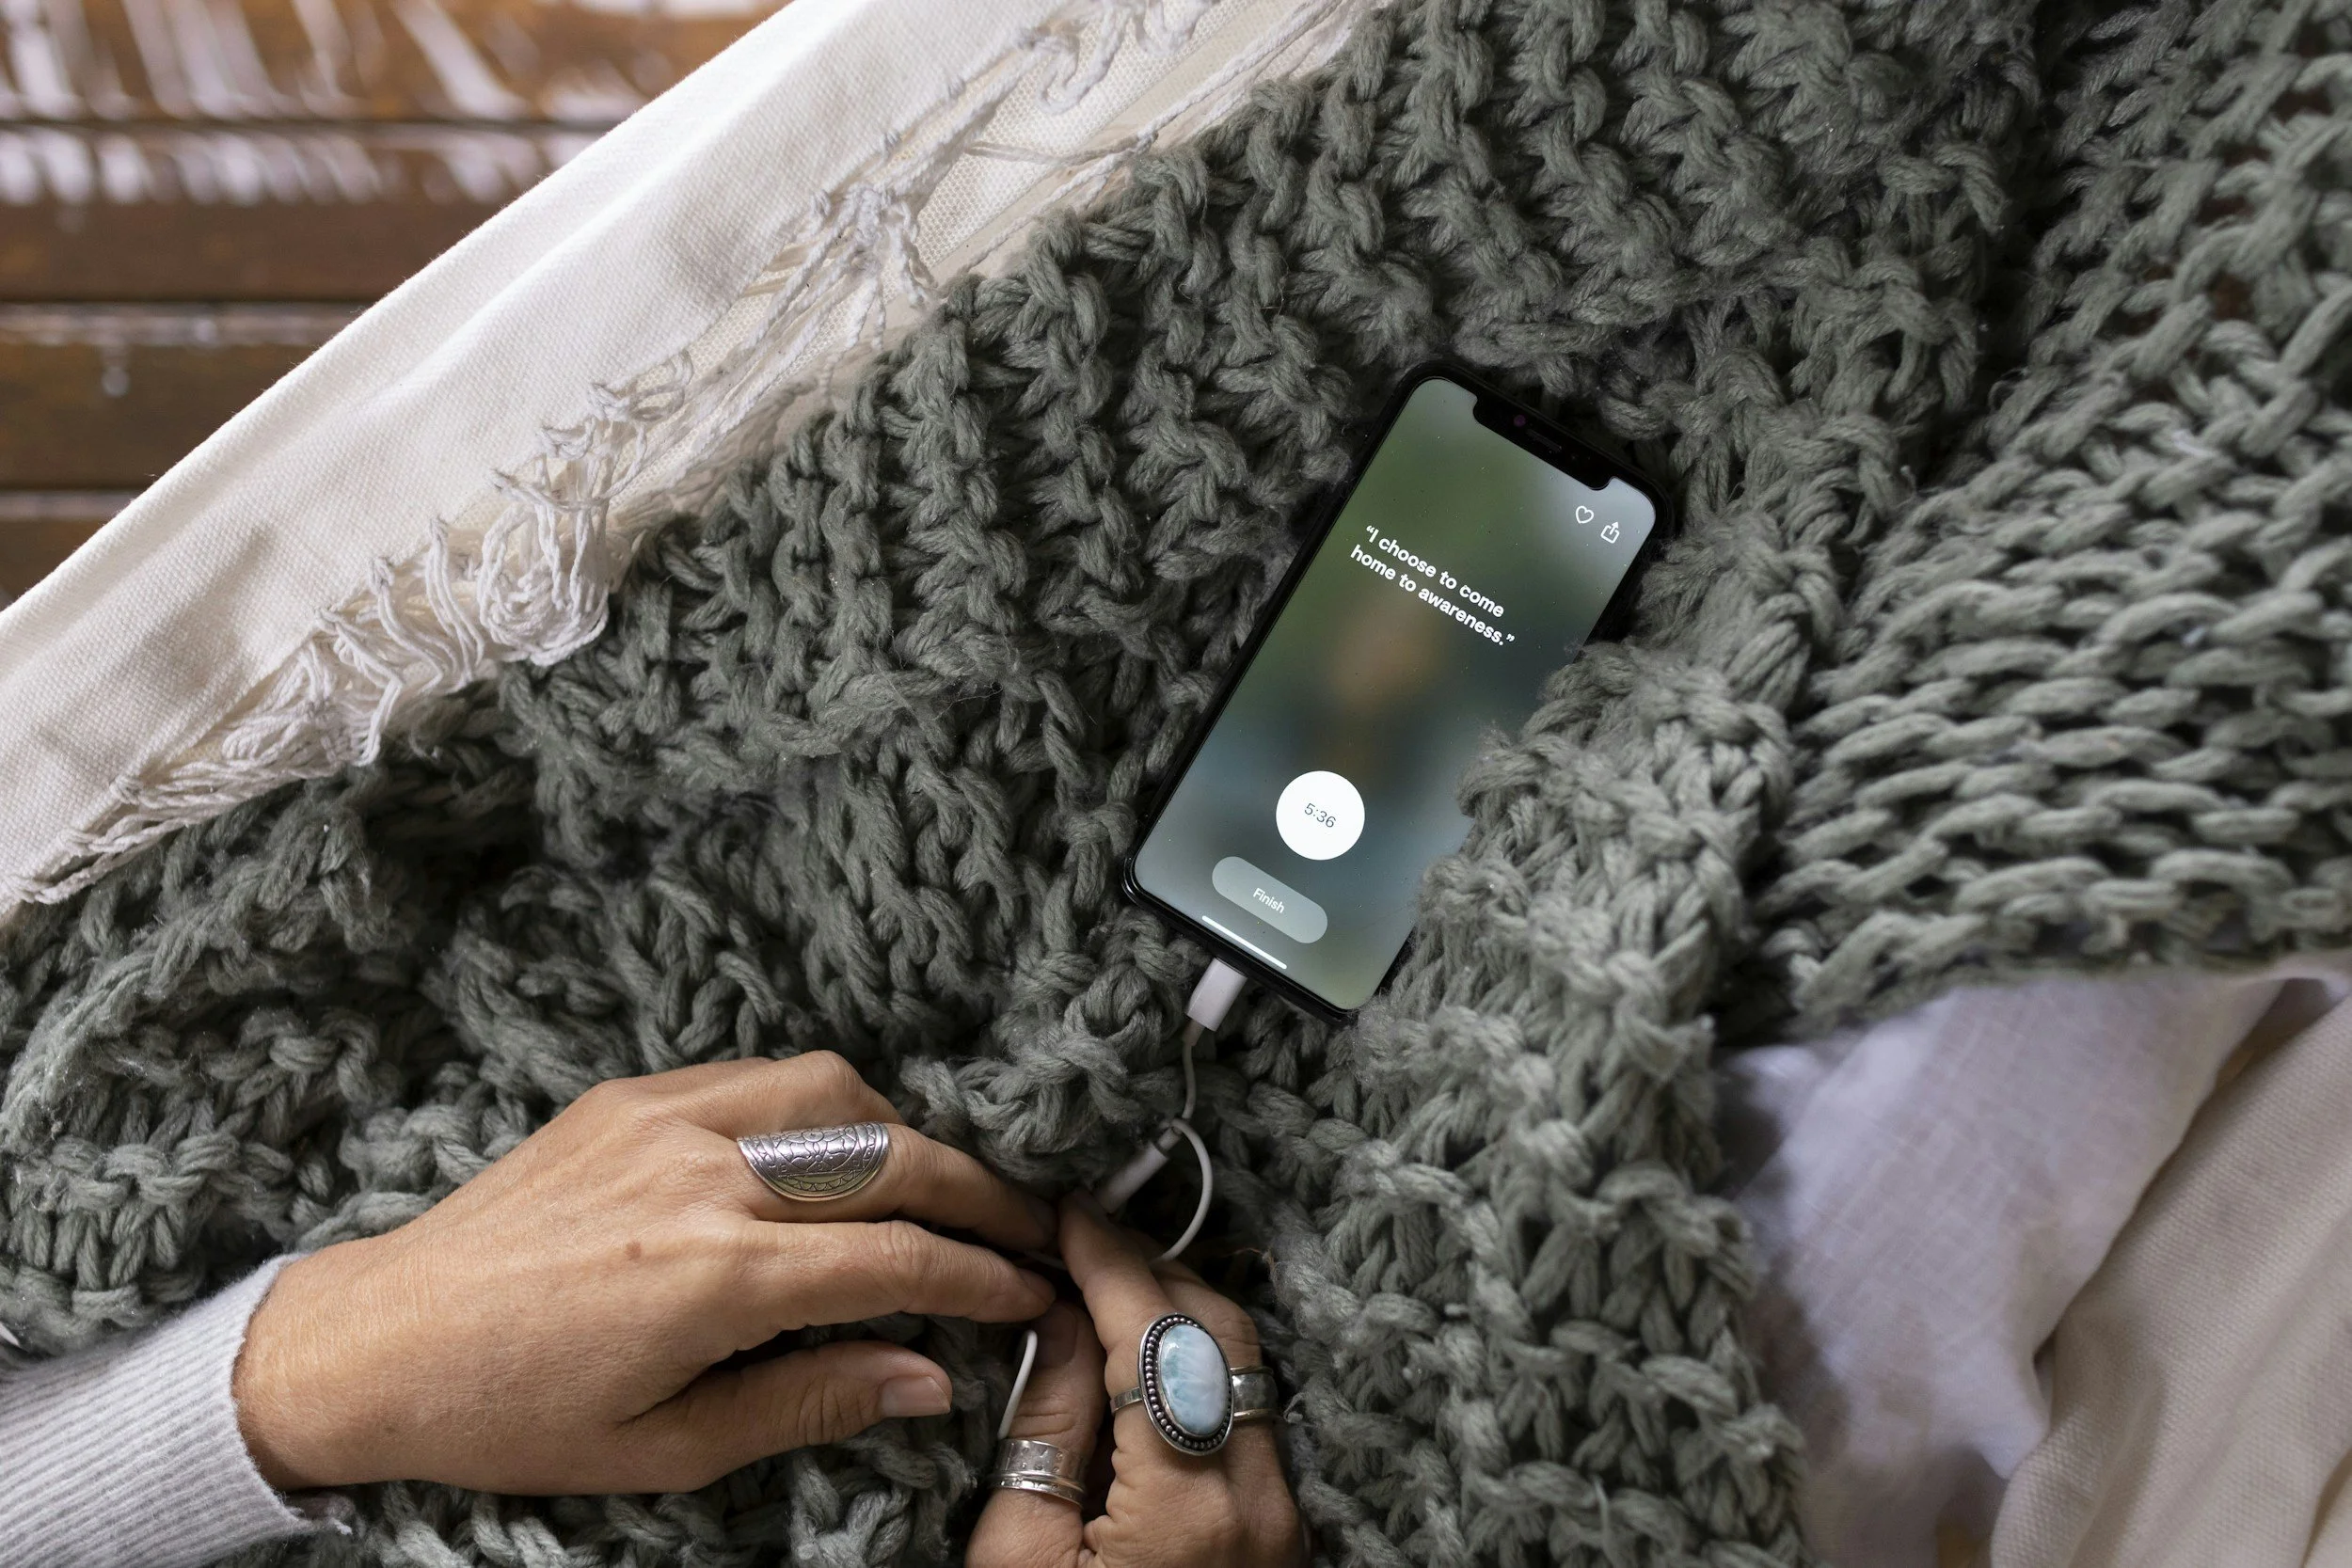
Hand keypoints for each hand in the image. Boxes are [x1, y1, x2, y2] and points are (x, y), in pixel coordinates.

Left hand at [232, 1052, 1055, 1493]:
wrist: (379, 1341)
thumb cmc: (518, 1414)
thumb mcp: (667, 1447)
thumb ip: (810, 1401)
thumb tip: (928, 1380)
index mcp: (715, 1277)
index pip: (896, 1260)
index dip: (980, 1278)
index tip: (1028, 1293)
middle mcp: (703, 1177)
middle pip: (890, 1160)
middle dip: (977, 1195)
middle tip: (1026, 1228)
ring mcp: (666, 1121)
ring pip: (835, 1091)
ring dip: (904, 1133)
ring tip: (930, 1186)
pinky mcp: (630, 1096)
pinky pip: (761, 1076)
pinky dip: (823, 1106)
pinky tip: (832, 1150)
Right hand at [967, 1197, 1305, 1567]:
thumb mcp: (1018, 1559)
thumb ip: (1044, 1430)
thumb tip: (1060, 1318)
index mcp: (1188, 1509)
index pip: (1155, 1341)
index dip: (1110, 1263)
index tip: (1070, 1214)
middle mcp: (1259, 1501)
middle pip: (1219, 1334)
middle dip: (1150, 1273)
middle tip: (1081, 1245)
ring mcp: (1281, 1514)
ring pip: (1245, 1364)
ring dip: (1178, 1313)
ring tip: (1104, 1292)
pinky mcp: (1278, 1526)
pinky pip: (1246, 1411)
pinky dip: (1196, 1366)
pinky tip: (1138, 1361)